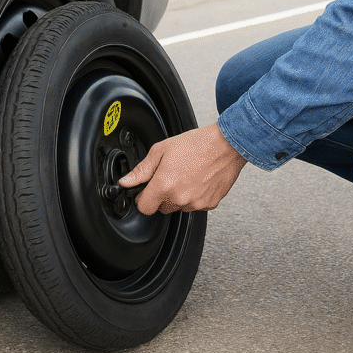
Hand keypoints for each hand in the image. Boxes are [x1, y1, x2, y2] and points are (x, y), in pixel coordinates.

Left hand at [118, 122, 246, 215]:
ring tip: (186, 176)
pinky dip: (194, 197)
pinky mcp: (210, 204)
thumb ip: (141, 170)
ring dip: (179, 197)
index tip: (146, 191)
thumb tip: (126, 182)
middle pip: (161, 208)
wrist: (226, 145)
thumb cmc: (196, 144)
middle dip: (161, 196)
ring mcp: (196, 203)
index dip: (143, 199)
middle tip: (170, 177)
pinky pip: (195, 206)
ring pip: (179, 207)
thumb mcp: (161, 150)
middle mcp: (180, 198)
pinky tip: (198, 181)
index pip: (144, 208)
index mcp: (164, 185)